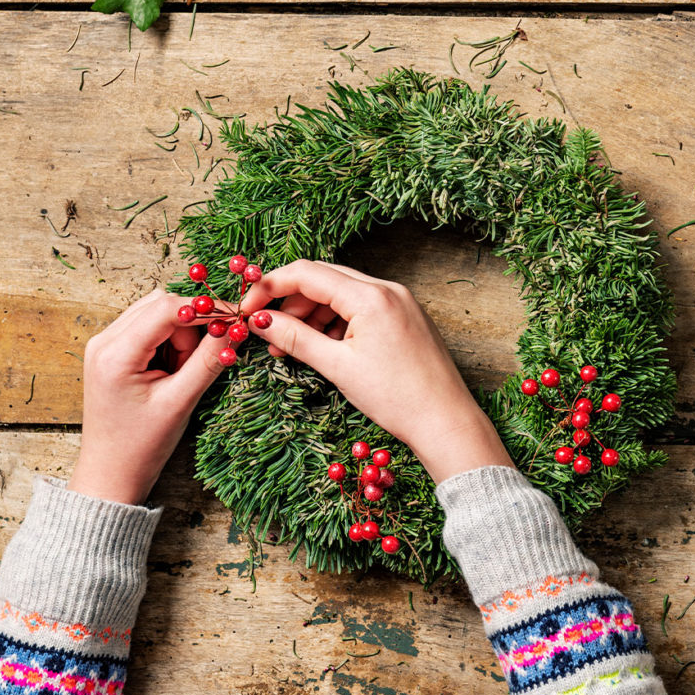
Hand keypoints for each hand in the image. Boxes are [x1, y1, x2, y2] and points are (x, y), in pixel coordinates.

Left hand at [68, 290, 231, 504]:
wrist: (111, 472)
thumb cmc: (141, 444)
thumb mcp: (181, 401)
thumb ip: (210, 360)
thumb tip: (237, 328)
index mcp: (115, 353)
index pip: (167, 308)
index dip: (205, 310)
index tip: (235, 320)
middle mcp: (104, 340)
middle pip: (161, 305)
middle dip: (190, 327)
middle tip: (197, 363)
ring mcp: (105, 344)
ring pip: (157, 314)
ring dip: (180, 335)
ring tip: (180, 373)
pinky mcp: (112, 351)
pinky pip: (149, 328)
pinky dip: (169, 342)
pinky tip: (171, 370)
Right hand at [240, 261, 513, 482]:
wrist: (446, 421)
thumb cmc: (396, 398)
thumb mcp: (338, 367)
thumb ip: (295, 338)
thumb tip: (260, 322)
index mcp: (371, 296)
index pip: (307, 273)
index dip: (270, 287)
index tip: (248, 309)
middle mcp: (388, 289)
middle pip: (324, 278)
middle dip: (290, 302)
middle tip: (266, 332)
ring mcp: (399, 300)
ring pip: (342, 293)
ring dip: (312, 314)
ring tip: (291, 348)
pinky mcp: (405, 315)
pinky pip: (361, 306)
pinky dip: (336, 321)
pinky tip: (322, 346)